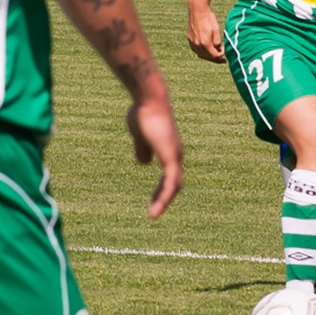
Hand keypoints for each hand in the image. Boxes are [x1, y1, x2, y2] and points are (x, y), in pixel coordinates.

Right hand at [126, 102, 183, 218]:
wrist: (148, 99)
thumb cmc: (143, 112)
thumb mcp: (139, 134)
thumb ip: (142, 147)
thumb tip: (144, 162)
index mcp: (169, 149)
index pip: (171, 174)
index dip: (163, 187)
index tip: (153, 198)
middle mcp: (176, 153)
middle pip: (175, 183)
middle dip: (164, 197)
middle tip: (154, 210)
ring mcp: (175, 155)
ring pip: (174, 186)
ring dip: (163, 201)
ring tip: (153, 215)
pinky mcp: (171, 157)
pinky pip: (170, 183)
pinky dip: (163, 198)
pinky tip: (155, 209)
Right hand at [187, 4, 225, 62]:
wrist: (197, 10)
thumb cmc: (208, 18)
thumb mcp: (216, 30)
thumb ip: (218, 42)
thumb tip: (218, 49)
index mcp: (205, 43)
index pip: (214, 56)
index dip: (221, 55)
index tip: (224, 50)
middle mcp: (197, 45)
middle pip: (207, 57)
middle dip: (215, 58)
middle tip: (222, 59)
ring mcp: (192, 42)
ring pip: (201, 55)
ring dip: (208, 56)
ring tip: (215, 55)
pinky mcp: (189, 39)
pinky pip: (196, 50)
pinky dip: (202, 52)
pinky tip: (206, 50)